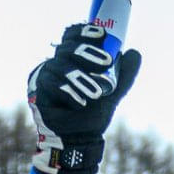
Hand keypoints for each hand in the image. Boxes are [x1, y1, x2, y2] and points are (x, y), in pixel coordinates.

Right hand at [26, 22, 140, 173]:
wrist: (80, 141)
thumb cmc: (92, 117)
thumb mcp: (113, 93)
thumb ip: (124, 75)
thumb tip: (135, 53)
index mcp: (71, 60)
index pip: (73, 36)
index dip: (85, 31)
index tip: (102, 34)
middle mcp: (56, 64)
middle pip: (67, 47)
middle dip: (87, 53)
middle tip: (106, 62)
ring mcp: (46, 77)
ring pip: (60, 65)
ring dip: (80, 77)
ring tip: (96, 93)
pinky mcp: (38, 92)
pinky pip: (52, 84)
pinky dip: (68, 92)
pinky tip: (79, 103)